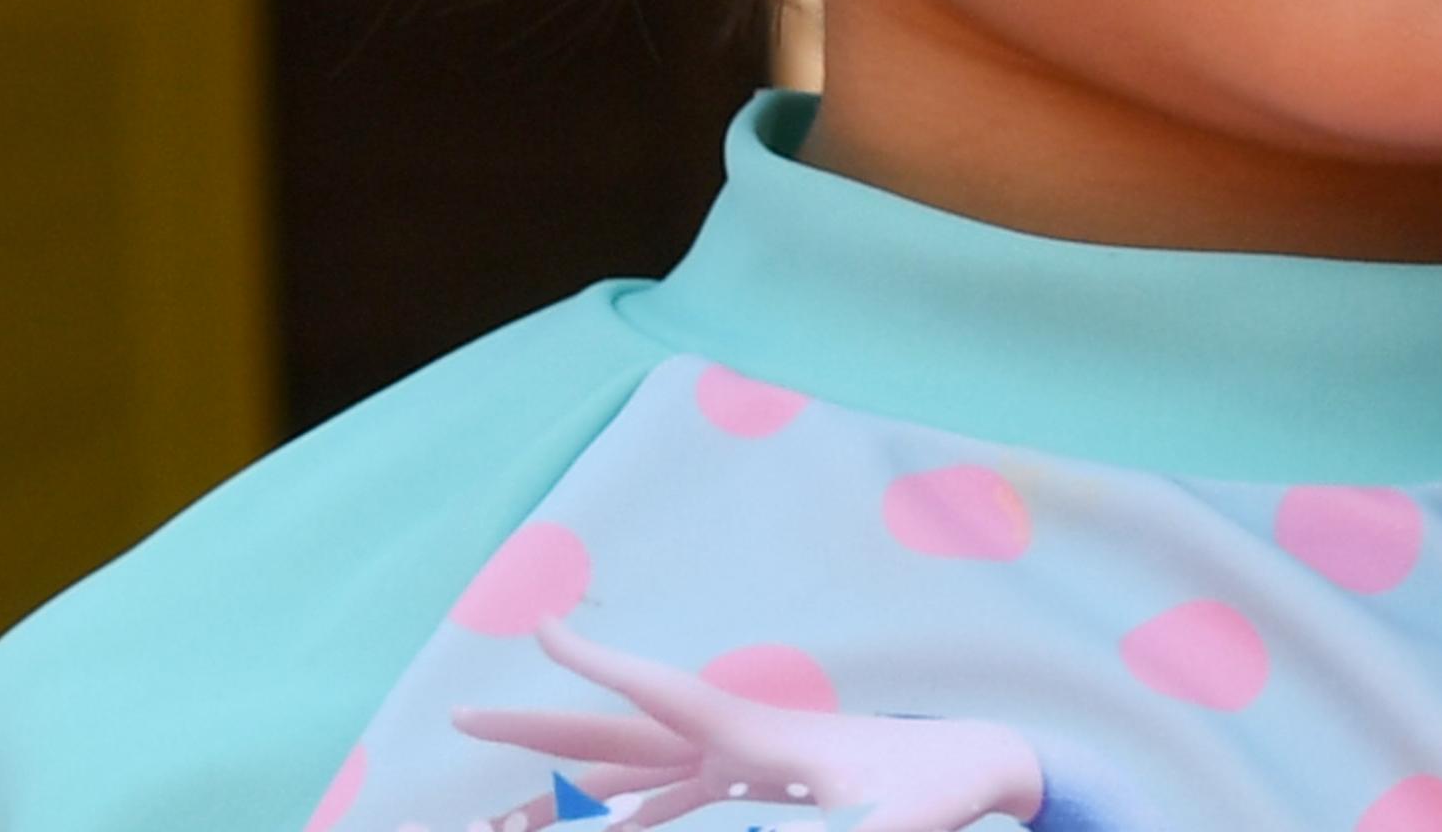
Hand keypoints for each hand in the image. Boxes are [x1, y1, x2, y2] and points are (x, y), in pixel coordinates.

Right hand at [453, 617, 1046, 829]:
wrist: (981, 762)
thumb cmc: (939, 788)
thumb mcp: (891, 823)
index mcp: (752, 734)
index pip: (658, 693)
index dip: (596, 664)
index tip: (540, 628)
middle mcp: (735, 737)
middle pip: (618, 732)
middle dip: (539, 726)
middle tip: (460, 714)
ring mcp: (744, 759)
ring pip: (634, 770)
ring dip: (568, 789)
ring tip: (498, 816)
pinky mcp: (762, 781)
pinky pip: (673, 797)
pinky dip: (629, 814)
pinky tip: (602, 829)